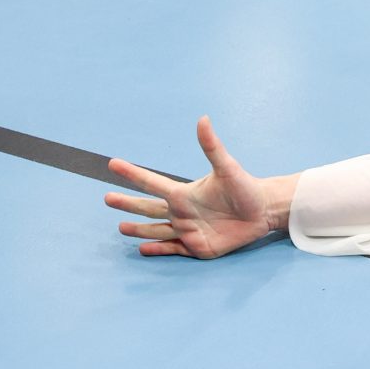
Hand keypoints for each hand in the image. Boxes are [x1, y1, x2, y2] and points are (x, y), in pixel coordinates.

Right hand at [105, 117, 285, 258]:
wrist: (263, 211)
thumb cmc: (245, 187)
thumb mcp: (227, 168)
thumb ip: (212, 147)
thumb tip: (203, 119)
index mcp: (183, 193)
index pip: (152, 182)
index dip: (133, 174)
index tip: (113, 163)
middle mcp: (181, 211)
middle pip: (148, 208)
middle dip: (128, 204)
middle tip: (107, 198)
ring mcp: (187, 230)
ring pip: (156, 230)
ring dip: (139, 229)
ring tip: (120, 227)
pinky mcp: (197, 247)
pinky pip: (172, 248)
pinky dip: (157, 249)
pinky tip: (142, 249)